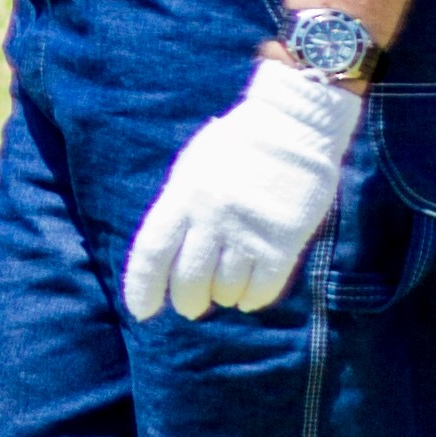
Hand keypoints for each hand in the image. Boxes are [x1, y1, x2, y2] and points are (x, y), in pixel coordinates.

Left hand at [119, 57, 361, 319]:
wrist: (293, 125)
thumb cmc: (238, 147)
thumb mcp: (193, 169)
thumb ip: (179, 208)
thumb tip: (165, 253)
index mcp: (182, 198)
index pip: (151, 253)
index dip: (142, 288)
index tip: (142, 311)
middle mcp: (210, 218)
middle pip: (189, 281)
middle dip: (188, 302)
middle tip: (192, 307)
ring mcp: (247, 230)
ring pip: (226, 289)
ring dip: (223, 298)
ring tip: (225, 293)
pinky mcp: (283, 240)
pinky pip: (263, 287)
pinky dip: (253, 299)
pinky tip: (250, 297)